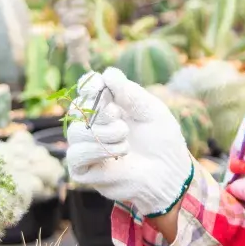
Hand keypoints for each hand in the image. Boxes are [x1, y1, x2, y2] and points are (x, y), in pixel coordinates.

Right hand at [65, 67, 194, 219]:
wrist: (169, 172)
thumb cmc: (161, 140)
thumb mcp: (150, 110)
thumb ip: (130, 92)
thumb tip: (108, 73)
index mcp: (107, 107)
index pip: (86, 90)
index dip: (88, 85)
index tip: (98, 84)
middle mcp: (92, 126)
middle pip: (77, 109)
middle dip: (98, 110)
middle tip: (119, 115)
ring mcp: (86, 148)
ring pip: (75, 132)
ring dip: (104, 132)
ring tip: (124, 137)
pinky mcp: (84, 170)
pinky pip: (76, 155)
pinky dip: (97, 150)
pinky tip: (120, 151)